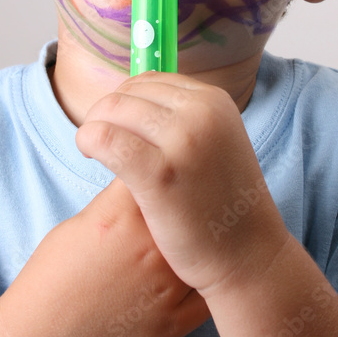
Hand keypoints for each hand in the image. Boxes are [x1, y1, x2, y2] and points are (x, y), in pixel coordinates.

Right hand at [8, 176, 208, 336]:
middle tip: (179, 206)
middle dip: (184, 203)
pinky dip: (206, 279)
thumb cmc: (51, 280)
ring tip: (194, 236)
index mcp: (123, 215)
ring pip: (204, 246)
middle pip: (187, 205)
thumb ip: (115, 204)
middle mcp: (152, 245)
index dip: (160, 169)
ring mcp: (168, 285)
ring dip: (200, 239)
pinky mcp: (176, 320)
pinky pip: (207, 291)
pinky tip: (200, 272)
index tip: (161, 173)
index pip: (157, 169)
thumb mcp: (77, 224)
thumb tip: (140, 191)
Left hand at [75, 73, 289, 298]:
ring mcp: (183, 141)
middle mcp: (201, 113)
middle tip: (101, 142)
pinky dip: (88, 141)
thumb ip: (182, 120)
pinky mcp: (160, 174)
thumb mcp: (216, 143)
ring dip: (93, 127)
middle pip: (128, 93)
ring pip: (112, 111)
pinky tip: (89, 155)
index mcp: (215, 101)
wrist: (249, 256)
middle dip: (105, 113)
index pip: (150, 80)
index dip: (125, 100)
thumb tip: (130, 101)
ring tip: (95, 151)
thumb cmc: (223, 206)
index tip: (118, 125)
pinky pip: (105, 139)